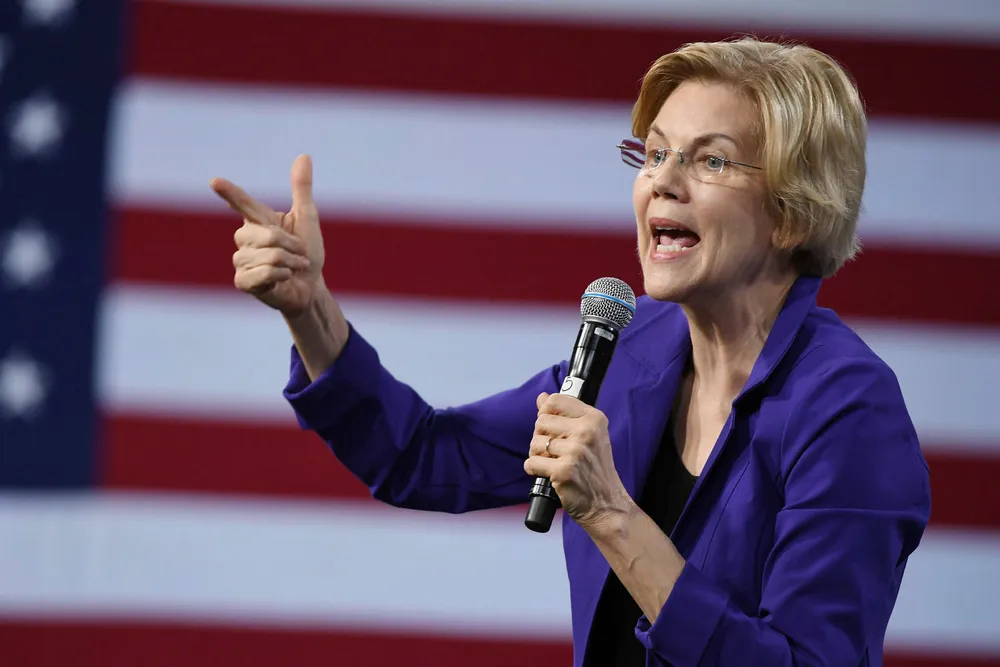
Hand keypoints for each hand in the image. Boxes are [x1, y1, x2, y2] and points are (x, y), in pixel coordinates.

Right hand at [210, 154, 325, 315]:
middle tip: (299, 254)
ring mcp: (241, 260)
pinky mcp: (242, 281)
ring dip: (289, 262)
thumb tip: (303, 156)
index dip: (230, 193)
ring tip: (292, 268)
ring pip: (267, 255)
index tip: (215, 182)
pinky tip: (283, 279)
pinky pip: (263, 272)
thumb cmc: (307, 254)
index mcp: (258, 221)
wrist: (311, 287)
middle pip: (265, 234)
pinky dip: (281, 275)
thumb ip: (301, 189)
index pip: (242, 203)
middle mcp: (245, 238)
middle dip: (290, 245)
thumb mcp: (307, 219)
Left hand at [524, 392, 633, 530]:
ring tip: (554, 464)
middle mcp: (586, 431)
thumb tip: (541, 397)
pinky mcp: (563, 471)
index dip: (546, 414)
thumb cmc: (596, 470)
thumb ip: (564, 415)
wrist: (607, 505)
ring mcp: (575, 451)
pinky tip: (548, 474)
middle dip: (542, 438)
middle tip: (555, 452)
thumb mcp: (589, 436)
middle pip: (541, 422)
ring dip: (538, 455)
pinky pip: (531, 463)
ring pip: (534, 443)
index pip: (554, 401)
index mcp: (594, 419)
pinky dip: (534, 470)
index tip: (553, 428)